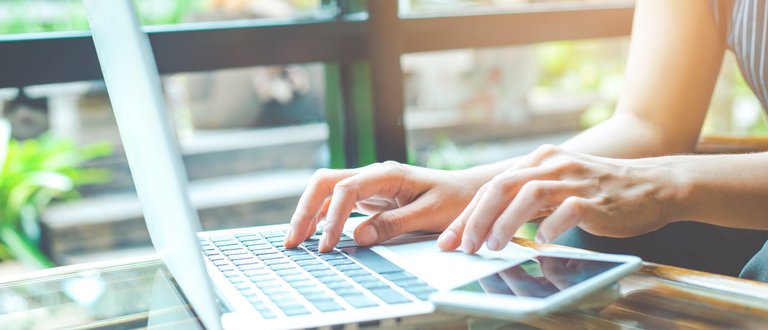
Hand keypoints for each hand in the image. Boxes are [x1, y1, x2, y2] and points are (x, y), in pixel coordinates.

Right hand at [284, 161, 480, 251]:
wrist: (470, 192)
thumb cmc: (455, 201)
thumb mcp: (429, 215)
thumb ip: (394, 224)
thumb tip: (358, 236)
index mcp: (387, 174)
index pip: (346, 190)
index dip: (332, 218)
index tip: (328, 245)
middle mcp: (373, 175)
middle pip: (325, 183)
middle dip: (304, 209)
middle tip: (292, 240)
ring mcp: (370, 184)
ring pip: (327, 191)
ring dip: (309, 213)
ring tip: (295, 241)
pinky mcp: (371, 196)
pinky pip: (338, 202)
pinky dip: (323, 217)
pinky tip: (315, 234)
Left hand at [437, 145, 677, 252]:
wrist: (654, 185)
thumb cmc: (600, 190)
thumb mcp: (558, 184)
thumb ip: (528, 196)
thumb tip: (490, 219)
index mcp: (539, 160)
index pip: (492, 186)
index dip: (468, 214)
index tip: (451, 239)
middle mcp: (553, 164)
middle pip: (502, 187)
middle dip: (476, 218)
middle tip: (464, 246)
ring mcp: (575, 179)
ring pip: (528, 194)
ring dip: (505, 222)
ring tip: (493, 246)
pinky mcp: (596, 199)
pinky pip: (566, 211)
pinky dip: (549, 227)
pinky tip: (540, 241)